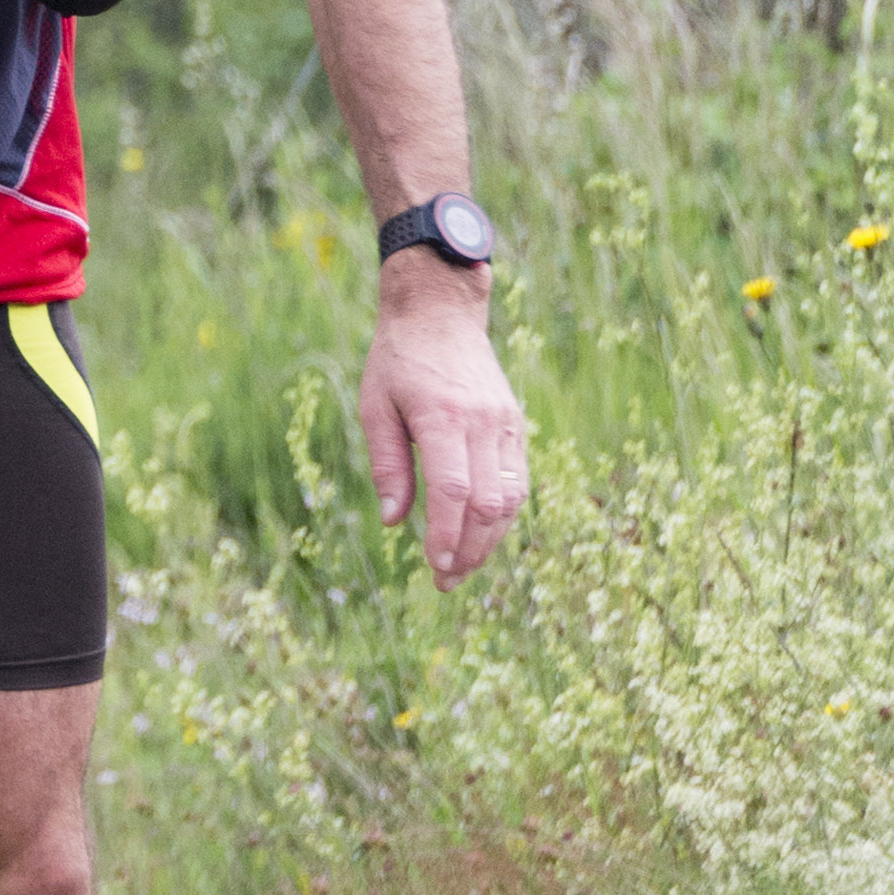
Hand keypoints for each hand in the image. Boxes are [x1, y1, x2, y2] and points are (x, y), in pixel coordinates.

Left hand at [360, 266, 526, 584]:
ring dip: (489, 541)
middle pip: (488, 503)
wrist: (441, 312)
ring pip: (511, 498)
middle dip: (469, 551)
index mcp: (442, 416)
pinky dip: (503, 516)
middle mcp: (482, 422)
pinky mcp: (516, 426)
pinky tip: (481, 535)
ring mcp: (505, 424)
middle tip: (445, 582)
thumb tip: (393, 522)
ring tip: (462, 568)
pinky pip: (518, 481)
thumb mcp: (375, 406)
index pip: (453, 490)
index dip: (447, 535)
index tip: (435, 569)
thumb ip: (387, 464)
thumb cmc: (397, 360)